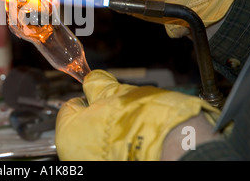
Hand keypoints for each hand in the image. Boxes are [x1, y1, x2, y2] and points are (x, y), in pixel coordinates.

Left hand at [54, 70, 219, 160]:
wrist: (180, 148)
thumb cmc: (147, 122)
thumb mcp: (118, 92)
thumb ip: (98, 85)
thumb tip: (92, 79)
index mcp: (69, 132)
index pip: (71, 107)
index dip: (89, 97)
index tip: (101, 95)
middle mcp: (77, 156)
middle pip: (85, 126)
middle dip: (101, 115)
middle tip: (121, 110)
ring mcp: (95, 165)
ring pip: (101, 142)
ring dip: (114, 132)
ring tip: (134, 126)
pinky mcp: (114, 169)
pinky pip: (114, 154)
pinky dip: (123, 147)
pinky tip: (138, 140)